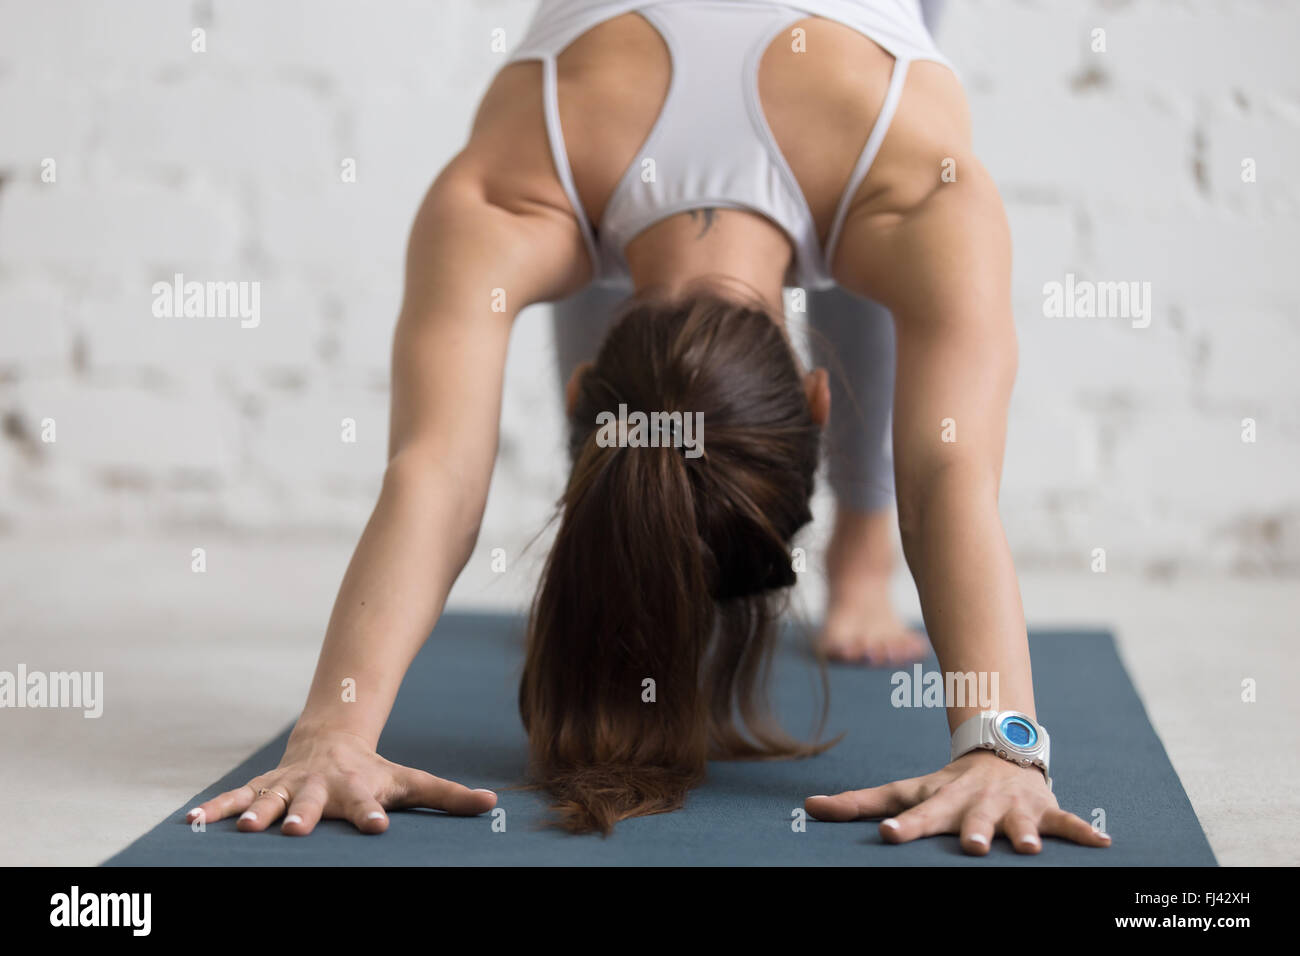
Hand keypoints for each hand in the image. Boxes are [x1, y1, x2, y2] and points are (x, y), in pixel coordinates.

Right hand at [185, 728, 496, 835]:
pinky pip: (233, 797)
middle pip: (313, 803)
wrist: (331, 740)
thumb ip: (448, 795)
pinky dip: (213, 809)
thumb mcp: (411, 781)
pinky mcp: (262, 788)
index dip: (373, 816)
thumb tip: (493, 804)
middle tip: (298, 831)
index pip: (368, 805)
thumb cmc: (375, 771)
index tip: (378, 828)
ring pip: (269, 800)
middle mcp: (320, 788)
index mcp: (358, 789)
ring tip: (243, 829)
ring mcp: (288, 787)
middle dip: (304, 817)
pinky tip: (189, 822)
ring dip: (254, 812)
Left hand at [804, 749, 1110, 854]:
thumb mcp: (904, 790)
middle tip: (970, 847)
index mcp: (940, 802)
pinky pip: (1065, 822)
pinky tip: (1103, 843)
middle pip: (970, 820)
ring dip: (1024, 834)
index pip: (916, 814)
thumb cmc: (944, 786)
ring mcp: (1010, 807)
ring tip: (1029, 850)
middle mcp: (975, 805)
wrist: (998, 755)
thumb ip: (858, 803)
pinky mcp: (1041, 809)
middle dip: (971, 833)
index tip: (887, 833)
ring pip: (1018, 823)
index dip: (903, 824)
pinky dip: (1084, 831)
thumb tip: (807, 808)